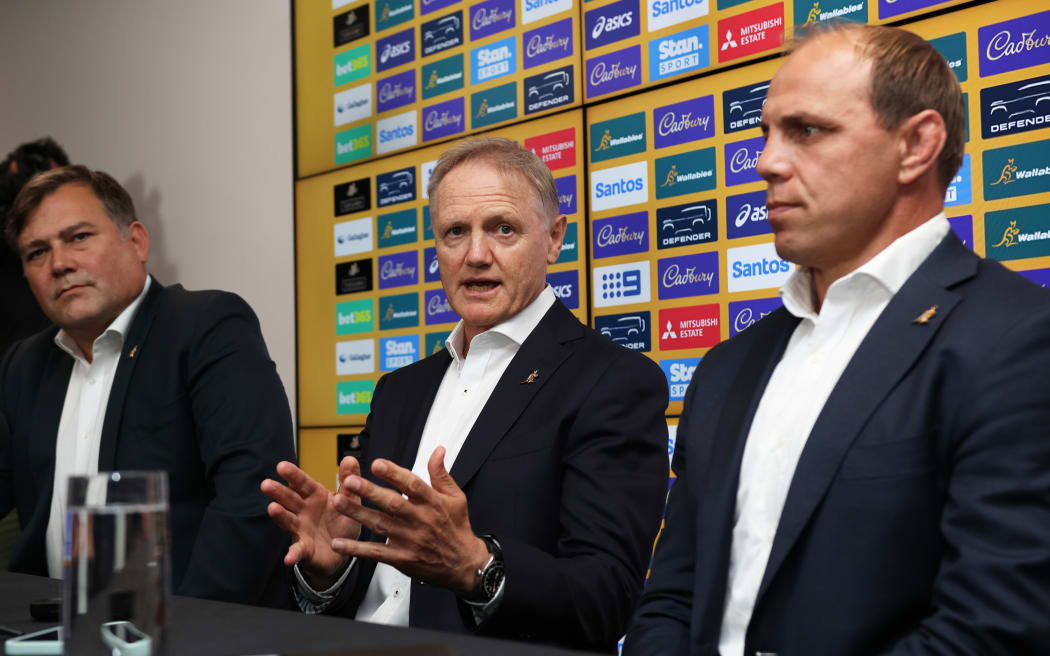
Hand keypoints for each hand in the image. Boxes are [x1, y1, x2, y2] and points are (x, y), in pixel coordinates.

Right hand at [261, 457, 363, 588]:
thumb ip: (349, 481)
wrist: (342, 551)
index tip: (282, 466)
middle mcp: (304, 511)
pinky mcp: (304, 549)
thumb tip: (350, 459)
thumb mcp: (350, 501)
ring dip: (280, 515)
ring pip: (288, 520)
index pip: (302, 483)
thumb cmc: (343, 521)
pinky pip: (297, 551)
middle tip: (266, 484)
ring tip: (272, 508)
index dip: (293, 475)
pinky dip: (293, 554)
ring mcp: (301, 529)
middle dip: (278, 492)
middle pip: (289, 499)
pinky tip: (289, 559)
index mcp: (315, 496)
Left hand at [332, 446, 489, 594]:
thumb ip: (441, 474)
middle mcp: (420, 520)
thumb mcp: (456, 497)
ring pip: (380, 525)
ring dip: (358, 513)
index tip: (377, 464)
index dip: (394, 474)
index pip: (412, 485)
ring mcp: (410, 540)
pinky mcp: (401, 558)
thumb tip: (437, 450)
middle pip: (392, 504)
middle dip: (370, 492)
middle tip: (350, 481)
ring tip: (339, 502)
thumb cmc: (457, 527)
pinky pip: (376, 553)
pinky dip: (357, 549)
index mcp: (433, 503)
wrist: (463, 564)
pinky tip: (339, 542)